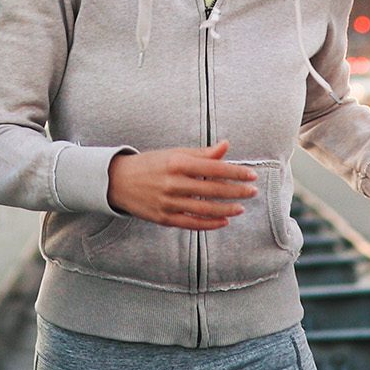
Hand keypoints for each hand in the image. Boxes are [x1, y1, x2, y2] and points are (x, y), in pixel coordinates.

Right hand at [106, 140, 258, 230]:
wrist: (118, 181)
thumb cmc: (150, 164)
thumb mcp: (174, 153)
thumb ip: (202, 153)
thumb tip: (226, 146)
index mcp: (177, 163)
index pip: (214, 168)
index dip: (236, 172)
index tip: (251, 175)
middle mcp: (173, 183)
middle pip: (213, 189)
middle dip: (236, 191)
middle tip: (252, 191)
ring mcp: (168, 203)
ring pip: (205, 209)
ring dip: (227, 209)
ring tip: (241, 207)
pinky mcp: (164, 218)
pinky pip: (192, 223)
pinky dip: (210, 223)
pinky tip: (224, 221)